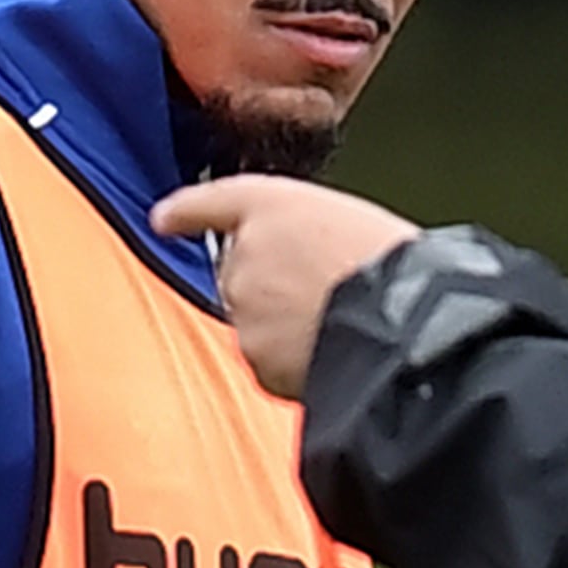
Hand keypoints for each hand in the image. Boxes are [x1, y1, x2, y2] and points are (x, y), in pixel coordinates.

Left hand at [151, 178, 425, 398]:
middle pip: (242, 276)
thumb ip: (311, 239)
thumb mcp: (355, 227)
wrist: (402, 323)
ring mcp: (245, 307)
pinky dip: (294, 365)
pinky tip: (334, 355)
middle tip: (329, 297)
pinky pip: (270, 364)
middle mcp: (246, 253)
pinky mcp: (254, 356)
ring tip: (342, 326)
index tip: (165, 219)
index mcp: (274, 206)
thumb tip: (302, 271)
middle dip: (273, 291)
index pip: (219, 202)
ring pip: (257, 324)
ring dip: (288, 329)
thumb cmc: (398, 269)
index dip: (189, 211)